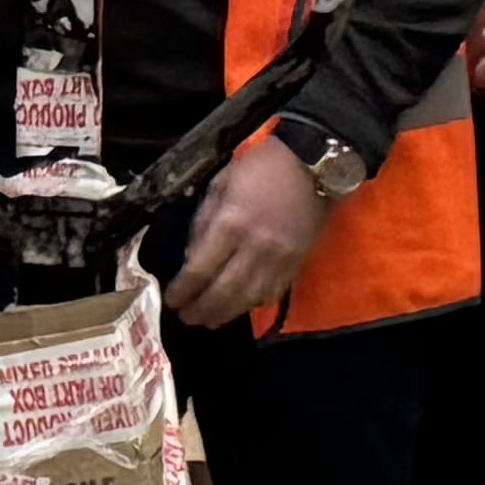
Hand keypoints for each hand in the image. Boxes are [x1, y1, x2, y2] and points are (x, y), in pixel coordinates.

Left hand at [165, 138, 329, 330]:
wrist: (313, 164)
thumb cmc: (261, 167)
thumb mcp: (221, 184)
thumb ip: (204, 220)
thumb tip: (192, 255)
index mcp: (231, 224)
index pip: (199, 269)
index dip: (183, 290)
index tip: (170, 299)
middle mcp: (254, 248)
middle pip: (223, 292)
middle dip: (201, 309)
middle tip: (185, 317)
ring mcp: (278, 259)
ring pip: (248, 299)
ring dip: (225, 314)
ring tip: (208, 320)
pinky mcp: (296, 263)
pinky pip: (272, 292)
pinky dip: (252, 304)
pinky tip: (239, 307)